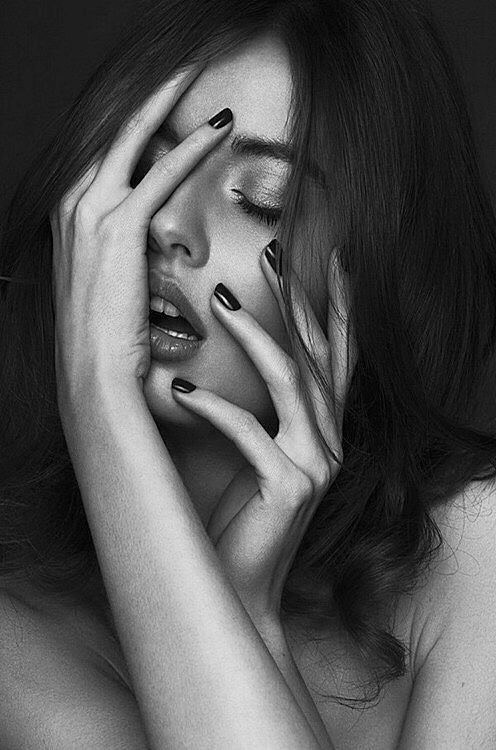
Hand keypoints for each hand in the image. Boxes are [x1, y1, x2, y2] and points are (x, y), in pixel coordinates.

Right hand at [49, 65, 231, 394]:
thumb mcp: (112, 285)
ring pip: (132, 137)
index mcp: (70, 217)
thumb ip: (128, 252)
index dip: (137, 124)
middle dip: (148, 94)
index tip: (165, 104)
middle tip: (181, 67)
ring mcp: (89, 213)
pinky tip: (218, 126)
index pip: (106, 154)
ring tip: (196, 74)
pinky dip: (191, 145)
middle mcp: (72, 205)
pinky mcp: (117, 228)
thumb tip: (159, 243)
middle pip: (112, 131)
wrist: (92, 375)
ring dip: (167, 101)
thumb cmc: (106, 339)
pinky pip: (160, 172)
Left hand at [171, 245, 354, 625]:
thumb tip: (222, 358)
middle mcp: (330, 439)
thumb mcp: (254, 452)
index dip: (341, 305)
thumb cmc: (238, 514)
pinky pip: (250, 434)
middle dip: (296, 299)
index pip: (339, 355)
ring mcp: (316, 464)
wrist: (238, 586)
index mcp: (324, 428)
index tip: (333, 258)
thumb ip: (256, 409)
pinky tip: (181, 387)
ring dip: (255, 337)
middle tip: (269, 252)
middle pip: (317, 355)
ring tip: (219, 302)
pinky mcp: (291, 488)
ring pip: (291, 382)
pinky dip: (214, 408)